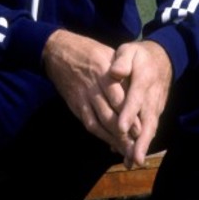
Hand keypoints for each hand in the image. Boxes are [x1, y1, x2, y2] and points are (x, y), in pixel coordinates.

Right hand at [42, 30, 133, 155]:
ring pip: (98, 122)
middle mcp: (93, 86)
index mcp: (104, 71)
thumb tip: (137, 87)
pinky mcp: (75, 103)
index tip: (141, 130)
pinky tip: (109, 142)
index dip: (130, 115)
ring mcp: (82, 96)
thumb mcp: (107, 52)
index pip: (119, 98)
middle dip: (123, 133)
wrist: (56, 50)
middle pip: (110, 114)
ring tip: (125, 150)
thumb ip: (121, 70)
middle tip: (136, 146)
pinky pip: (88, 122)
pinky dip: (99, 134)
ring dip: (112, 138)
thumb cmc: (87, 50)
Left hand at [109, 40, 171, 167]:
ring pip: (150, 128)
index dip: (129, 113)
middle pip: (147, 120)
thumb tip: (115, 72)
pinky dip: (143, 142)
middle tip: (134, 157)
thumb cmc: (140, 55)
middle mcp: (152, 96)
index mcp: (144, 79)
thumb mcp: (130, 51)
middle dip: (141, 140)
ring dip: (143, 146)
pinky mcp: (156, 112)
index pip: (136, 98)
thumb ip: (123, 61)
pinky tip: (133, 154)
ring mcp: (156, 105)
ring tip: (134, 161)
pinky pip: (150, 128)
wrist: (163, 58)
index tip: (121, 128)